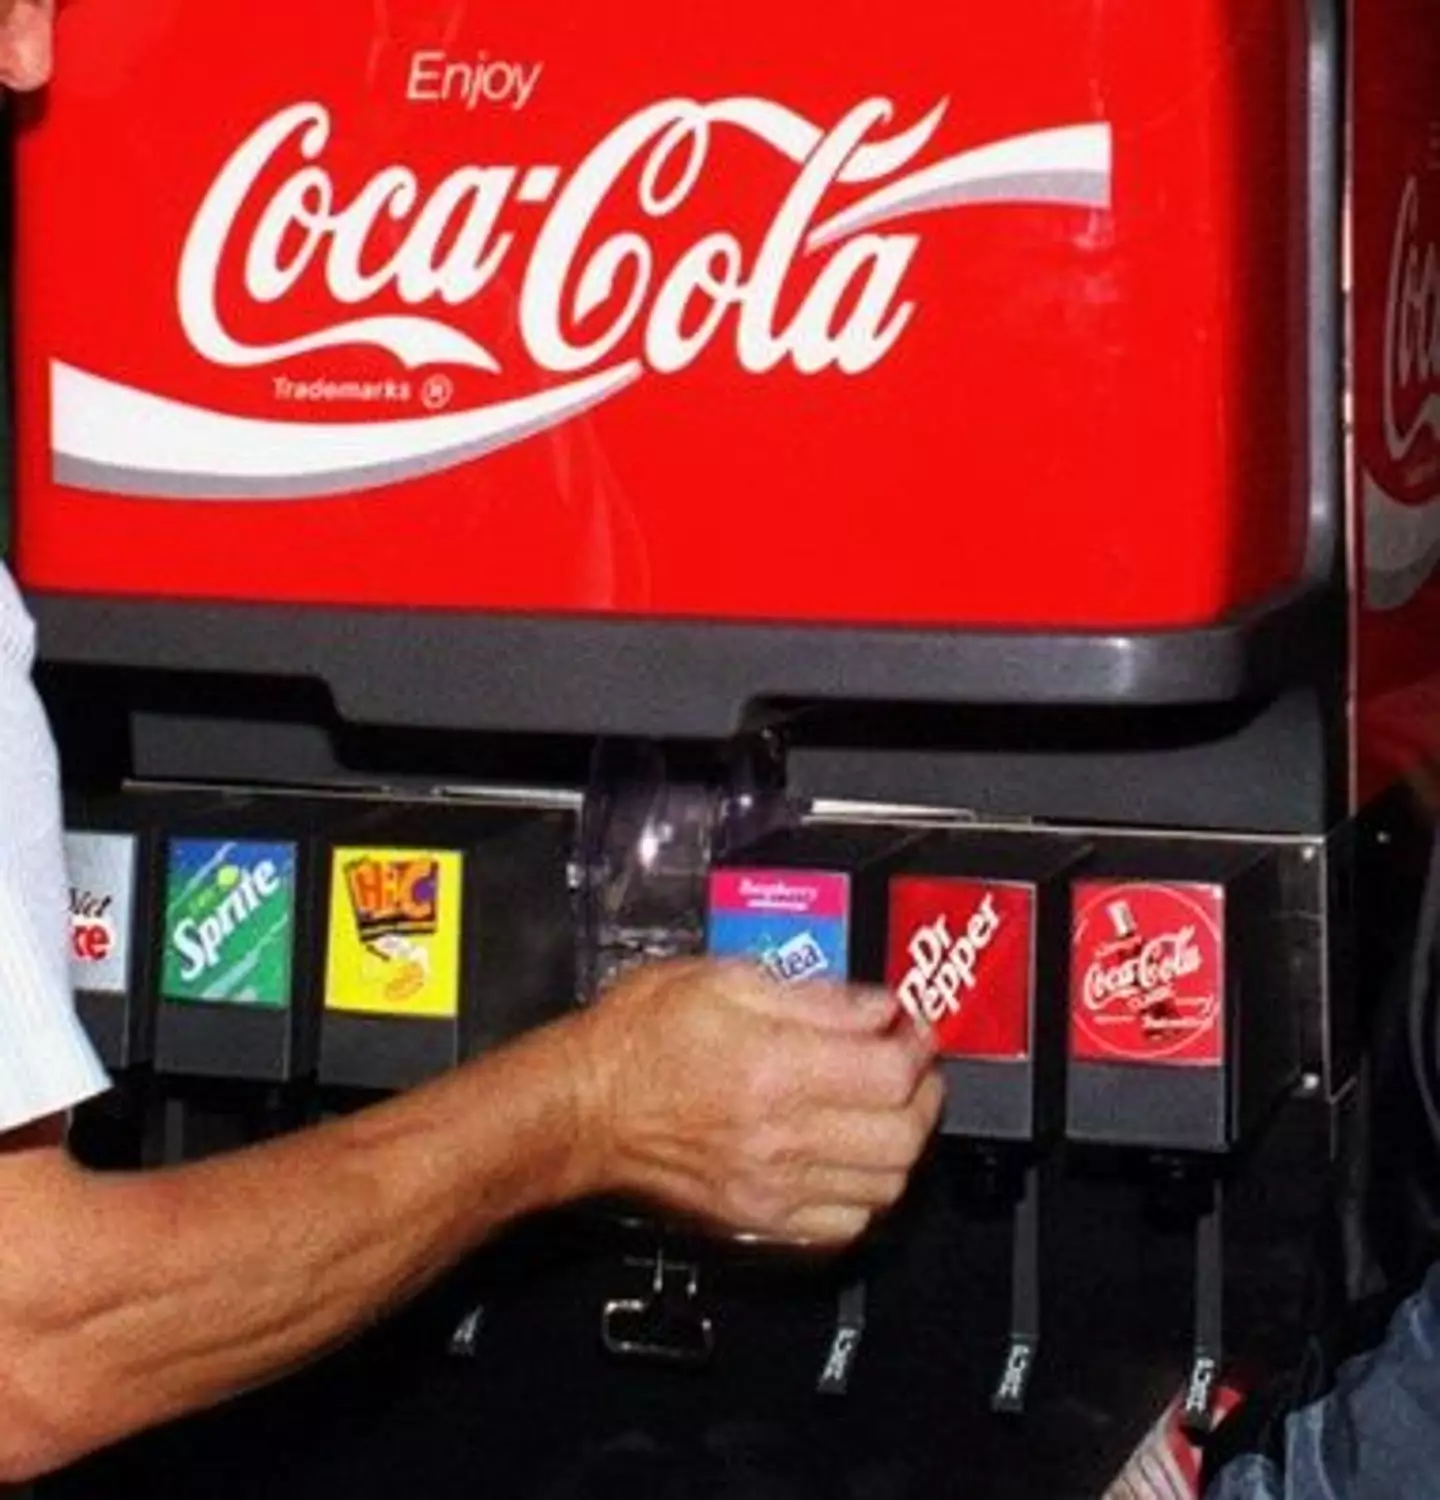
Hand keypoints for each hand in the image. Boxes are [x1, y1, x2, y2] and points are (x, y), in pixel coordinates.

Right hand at [566, 959, 941, 1246]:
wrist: (582, 1106)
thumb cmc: (637, 1039)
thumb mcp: (722, 977)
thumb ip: (812, 995)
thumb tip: (876, 1007)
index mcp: (775, 1067)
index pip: (892, 1070)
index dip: (917, 1042)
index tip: (910, 1025)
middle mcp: (781, 1135)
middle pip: (903, 1134)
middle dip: (924, 1094)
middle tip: (910, 1066)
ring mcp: (772, 1186)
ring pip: (885, 1185)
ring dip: (899, 1143)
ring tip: (883, 1108)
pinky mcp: (759, 1218)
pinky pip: (845, 1225)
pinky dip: (864, 1193)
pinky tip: (848, 1158)